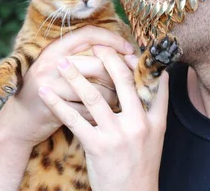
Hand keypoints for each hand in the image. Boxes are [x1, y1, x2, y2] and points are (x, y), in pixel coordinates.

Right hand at [0, 26, 136, 148]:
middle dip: (119, 75)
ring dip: (113, 99)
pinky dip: (101, 116)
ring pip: (96, 90)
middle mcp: (50, 63)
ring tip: (120, 102)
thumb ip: (83, 57)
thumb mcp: (58, 67)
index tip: (130, 50)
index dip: (112, 39)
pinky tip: (105, 116)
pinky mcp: (52, 108)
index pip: (89, 34)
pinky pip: (88, 112)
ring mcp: (50, 85)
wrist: (18, 121)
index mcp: (54, 48)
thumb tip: (123, 52)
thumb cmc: (48, 91)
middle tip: (130, 83)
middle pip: (98, 63)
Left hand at [38, 45, 168, 190]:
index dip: (135, 61)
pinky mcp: (97, 146)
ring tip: (61, 63)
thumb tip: (162, 75)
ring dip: (75, 76)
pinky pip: (74, 119)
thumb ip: (158, 105)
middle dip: (106, 59)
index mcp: (154, 120)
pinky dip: (58, 103)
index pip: (148, 82)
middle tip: (94, 46)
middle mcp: (138, 124)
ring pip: (94, 96)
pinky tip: (46, 93)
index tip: (122, 46)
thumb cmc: (141, 163)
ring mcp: (117, 135)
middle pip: (121, 81)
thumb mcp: (157, 135)